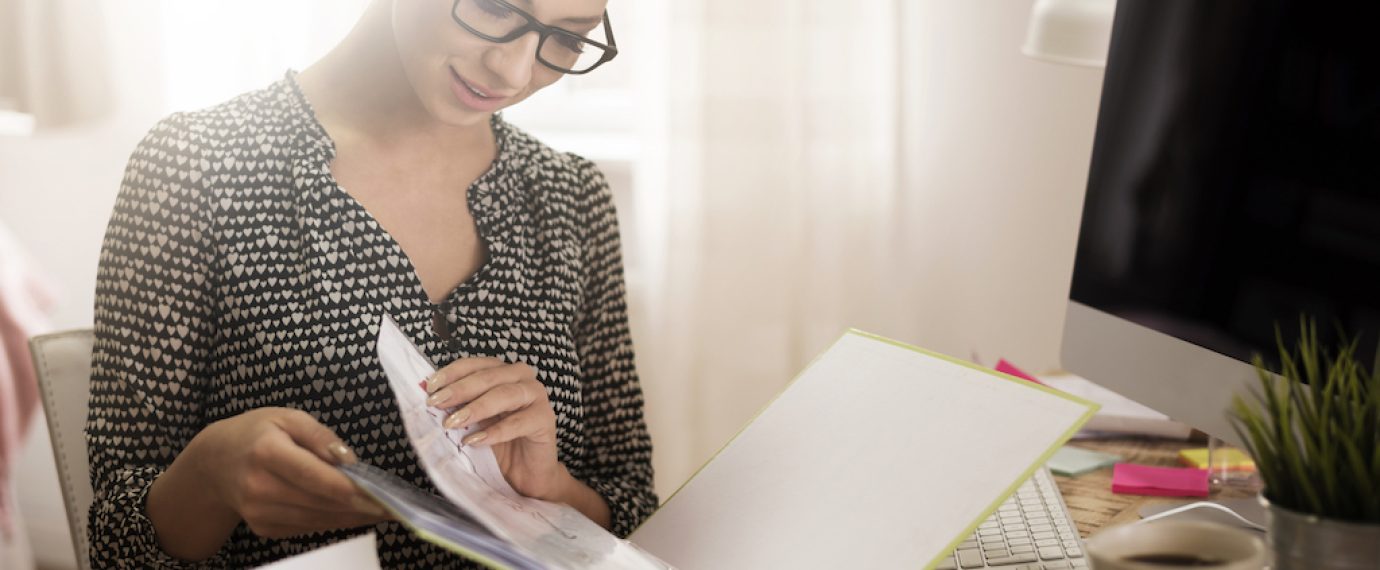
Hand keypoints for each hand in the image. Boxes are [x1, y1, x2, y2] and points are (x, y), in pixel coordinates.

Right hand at [166, 407, 389, 540]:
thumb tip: (349, 461)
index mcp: (267, 453)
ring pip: (318, 520)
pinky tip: (353, 514)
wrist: (215, 463)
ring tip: (381, 511)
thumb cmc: (258, 433)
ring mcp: (259, 512)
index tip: (384, 495)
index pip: (318, 478)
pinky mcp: (263, 527)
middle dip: (362, 507)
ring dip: (352, 518)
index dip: (354, 490)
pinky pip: (307, 527)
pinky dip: (333, 521)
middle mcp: (260, 487)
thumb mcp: (288, 417)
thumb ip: (321, 436)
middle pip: (322, 503)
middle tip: (394, 506)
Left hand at [425, 358, 569, 499]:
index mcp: (503, 372)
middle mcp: (522, 378)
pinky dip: (494, 432)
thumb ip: (458, 406)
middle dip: (459, 390)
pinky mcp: (545, 419)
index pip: (475, 365)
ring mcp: (537, 397)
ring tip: (452, 423)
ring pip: (504, 395)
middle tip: (436, 403)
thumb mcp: (473, 421)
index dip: (452, 373)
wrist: (525, 473)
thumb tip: (430, 398)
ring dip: (475, 408)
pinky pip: (518, 422)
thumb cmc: (498, 443)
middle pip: (488, 377)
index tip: (430, 387)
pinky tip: (474, 441)